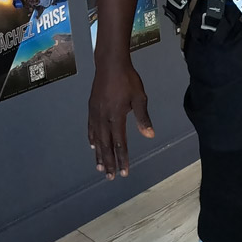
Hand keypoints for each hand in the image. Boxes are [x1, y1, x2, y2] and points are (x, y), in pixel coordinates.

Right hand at [87, 59, 154, 179]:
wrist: (110, 64)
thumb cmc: (128, 80)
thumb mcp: (139, 97)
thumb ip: (143, 118)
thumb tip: (150, 135)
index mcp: (116, 116)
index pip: (120, 142)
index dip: (122, 158)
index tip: (124, 171)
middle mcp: (103, 118)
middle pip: (106, 145)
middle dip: (109, 162)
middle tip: (111, 177)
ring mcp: (95, 113)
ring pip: (97, 139)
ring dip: (99, 155)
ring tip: (101, 168)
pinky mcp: (91, 108)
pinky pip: (91, 128)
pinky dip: (92, 139)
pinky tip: (93, 146)